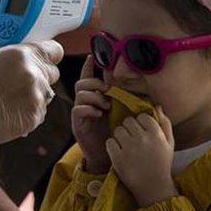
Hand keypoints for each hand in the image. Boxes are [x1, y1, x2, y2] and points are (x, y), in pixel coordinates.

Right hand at [0, 38, 62, 161]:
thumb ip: (0, 48)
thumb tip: (7, 43)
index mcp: (23, 54)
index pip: (54, 50)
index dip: (48, 54)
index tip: (43, 57)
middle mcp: (34, 74)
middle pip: (52, 72)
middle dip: (40, 74)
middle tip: (20, 80)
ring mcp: (36, 97)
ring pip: (46, 93)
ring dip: (34, 94)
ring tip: (10, 98)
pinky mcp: (35, 117)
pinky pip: (39, 110)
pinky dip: (28, 110)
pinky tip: (10, 110)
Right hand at [71, 56, 110, 172]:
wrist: (106, 154)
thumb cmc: (114, 132)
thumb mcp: (119, 112)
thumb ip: (121, 98)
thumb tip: (132, 82)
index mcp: (95, 97)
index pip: (88, 77)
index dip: (88, 66)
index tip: (92, 56)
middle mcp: (85, 103)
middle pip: (82, 83)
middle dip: (95, 82)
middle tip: (108, 91)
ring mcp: (80, 112)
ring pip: (80, 94)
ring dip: (95, 96)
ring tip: (106, 106)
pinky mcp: (77, 123)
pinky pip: (78, 109)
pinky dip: (89, 109)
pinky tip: (99, 114)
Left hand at [106, 107, 177, 207]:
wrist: (153, 187)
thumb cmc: (162, 164)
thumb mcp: (169, 144)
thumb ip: (165, 123)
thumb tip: (156, 106)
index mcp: (156, 134)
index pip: (142, 116)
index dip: (140, 123)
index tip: (142, 132)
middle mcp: (143, 139)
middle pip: (128, 121)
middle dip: (129, 128)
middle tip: (132, 139)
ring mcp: (129, 148)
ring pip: (118, 130)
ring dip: (120, 136)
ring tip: (126, 146)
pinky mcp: (118, 158)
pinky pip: (109, 142)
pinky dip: (112, 147)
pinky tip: (119, 153)